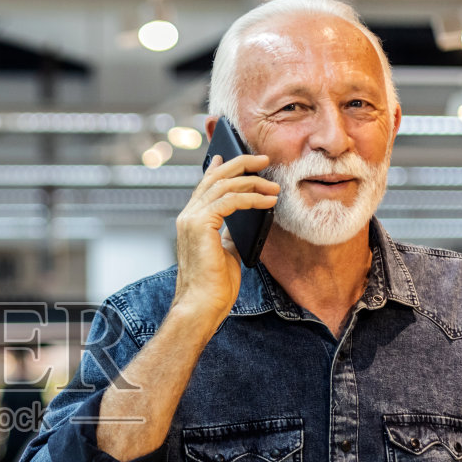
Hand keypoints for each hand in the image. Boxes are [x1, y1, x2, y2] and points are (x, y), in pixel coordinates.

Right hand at [171, 153, 278, 334]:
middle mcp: (188, 216)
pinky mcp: (202, 224)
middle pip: (215, 177)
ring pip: (224, 185)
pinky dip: (252, 198)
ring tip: (274, 186)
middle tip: (263, 159)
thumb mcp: (225, 252)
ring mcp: (192, 219)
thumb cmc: (214, 286)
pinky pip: (231, 200)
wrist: (202, 306)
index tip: (230, 155)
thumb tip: (243, 220)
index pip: (205, 186)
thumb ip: (229, 233)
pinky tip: (268, 202)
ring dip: (253, 182)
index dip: (218, 168)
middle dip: (241, 164)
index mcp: (191, 221)